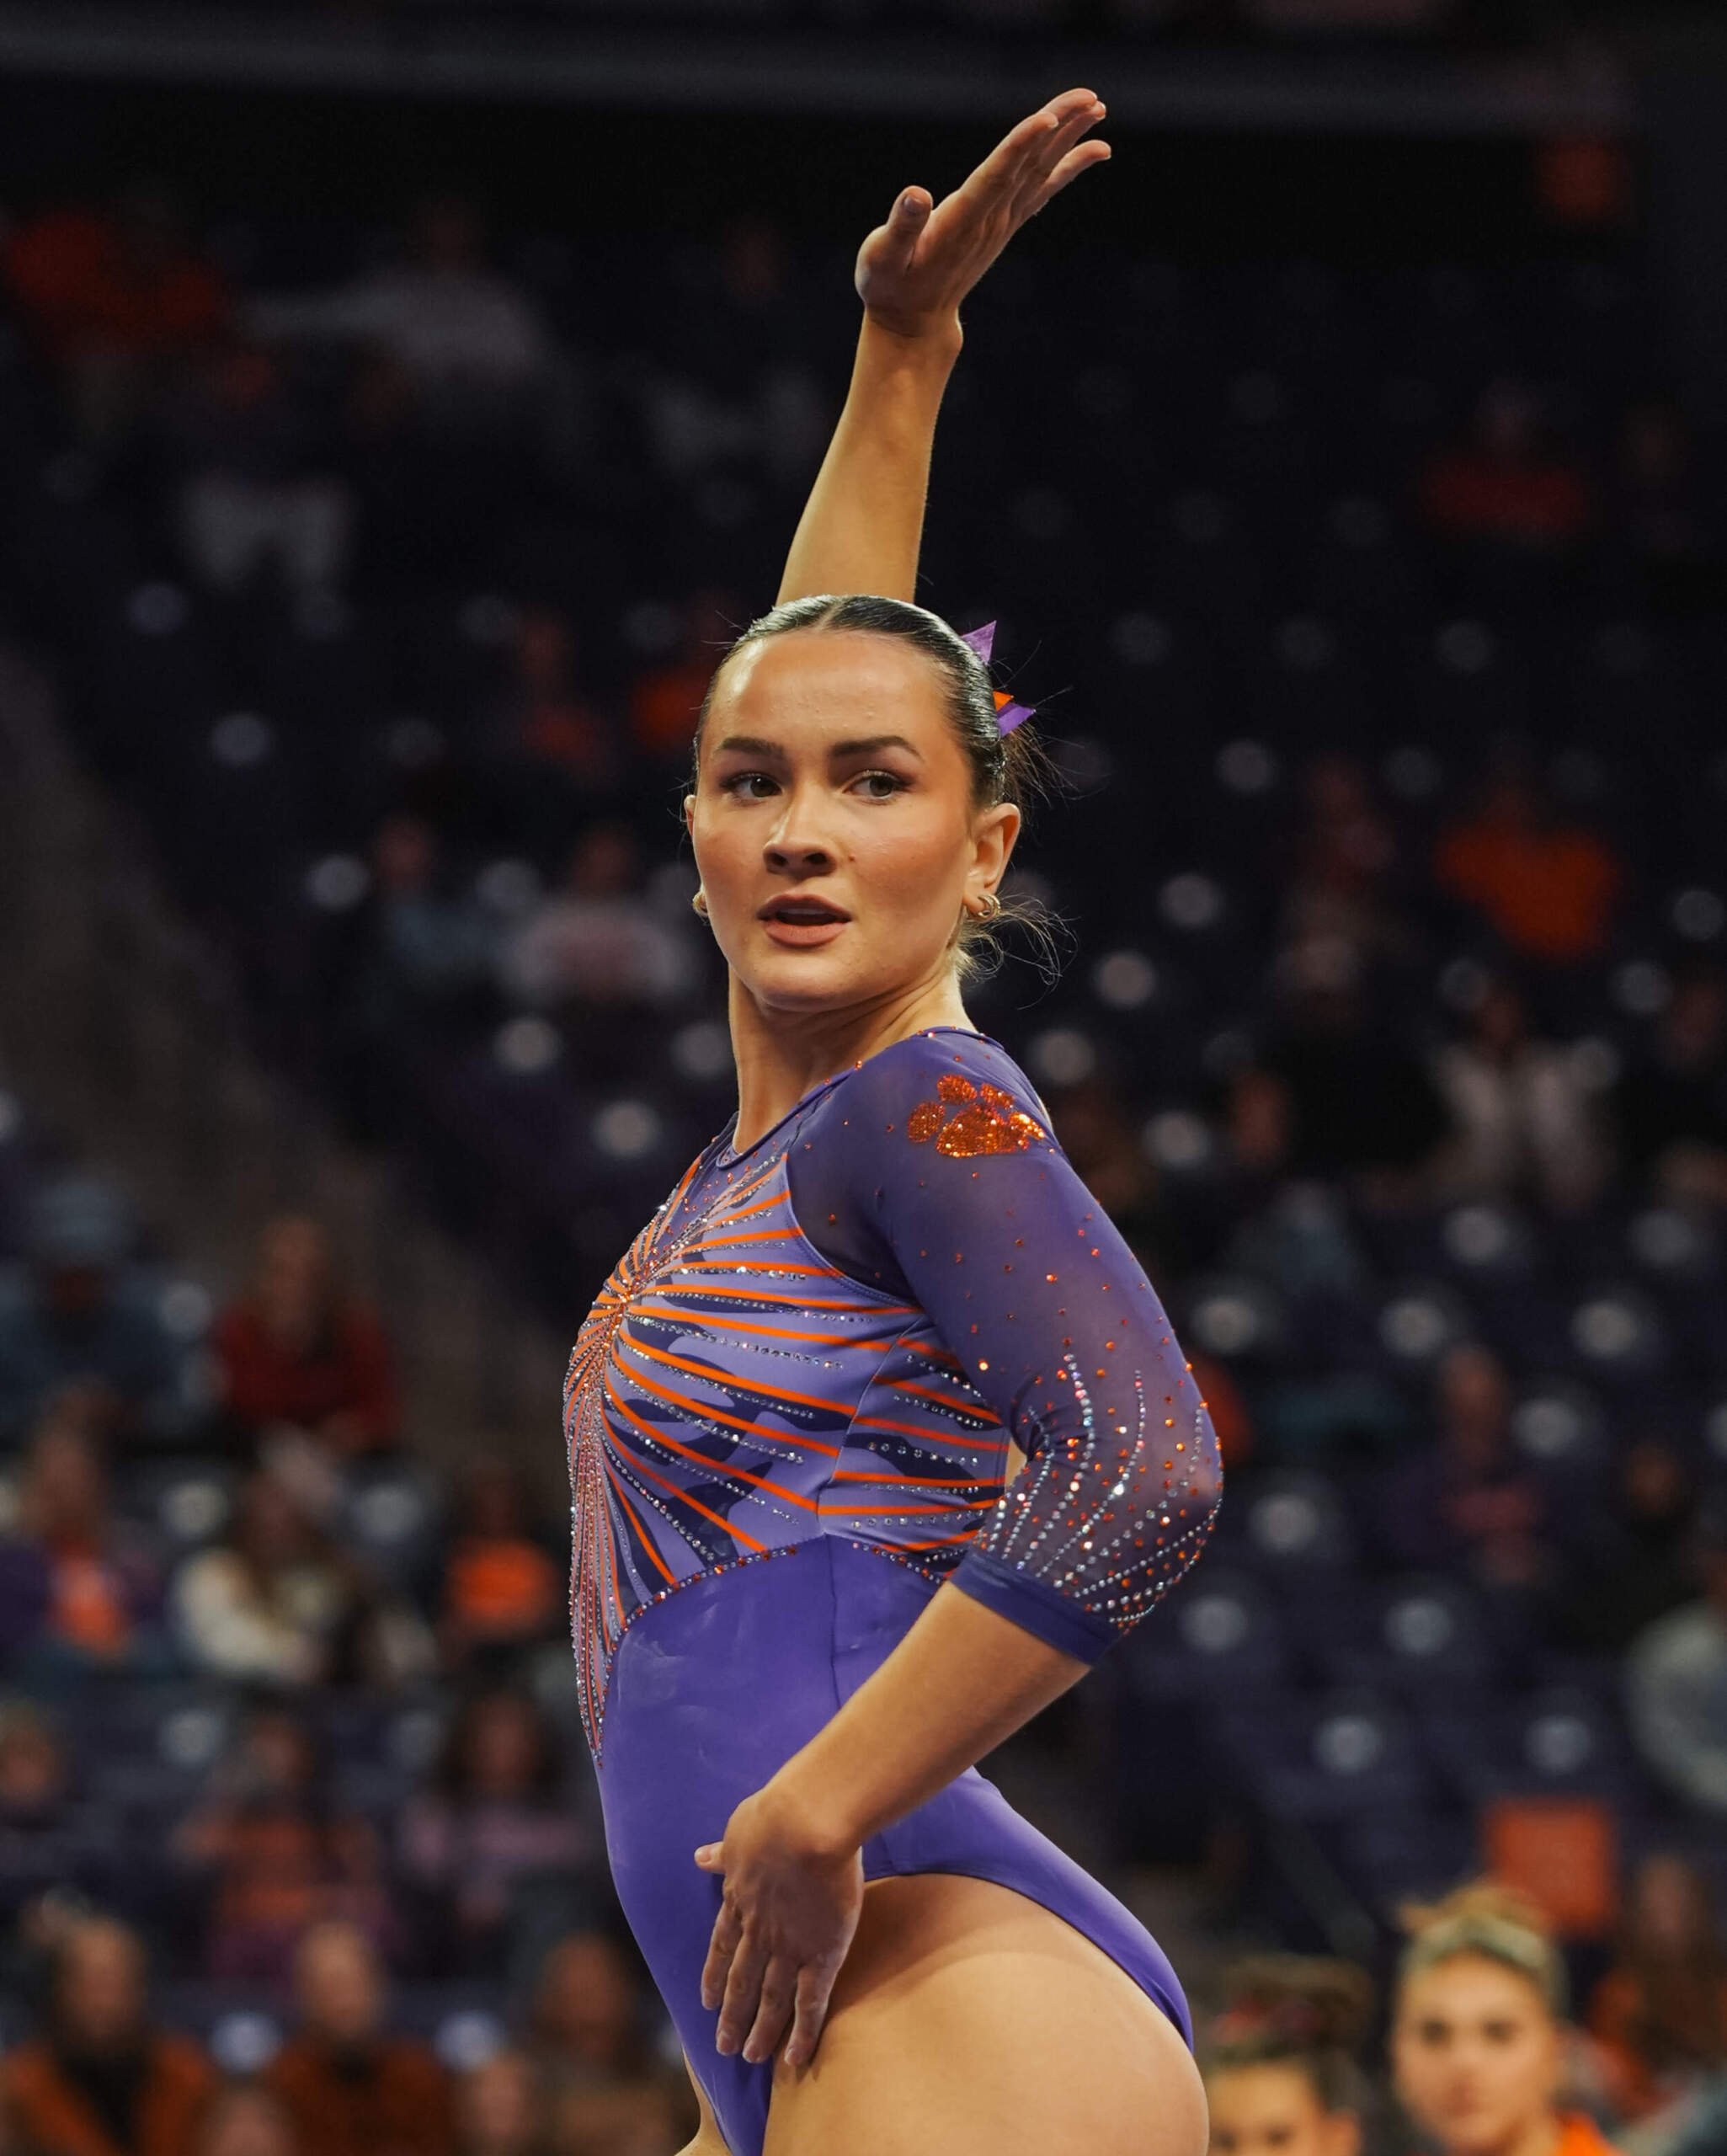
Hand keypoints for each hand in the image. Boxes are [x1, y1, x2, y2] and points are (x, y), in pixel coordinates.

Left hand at [694, 1780, 864, 2068]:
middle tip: (724, 2047)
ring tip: (752, 2057)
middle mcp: (758, 1931)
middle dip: (732, 2016)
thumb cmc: (774, 1816)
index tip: (706, 2002)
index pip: (721, 1947)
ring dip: (760, 2031)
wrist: (806, 1824)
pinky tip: (796, 2058)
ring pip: (772, 1999)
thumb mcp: (738, 1831)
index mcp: (738, 1900)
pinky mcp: (822, 1953)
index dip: (714, 1976)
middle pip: (741, 1982)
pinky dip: (803, 2032)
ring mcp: (788, 1947)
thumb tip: (700, 1856)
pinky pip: (811, 2002)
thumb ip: (723, 1851)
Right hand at [856, 87, 1109, 340]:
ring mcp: (1001, 222)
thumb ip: (901, 227)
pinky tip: (1095, 149)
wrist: (914, 322)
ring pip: (1041, 172)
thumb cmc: (890, 286)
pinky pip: (1043, 190)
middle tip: (1091, 97)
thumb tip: (915, 195)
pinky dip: (1069, 167)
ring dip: (1070, 139)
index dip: (1020, 146)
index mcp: (960, 221)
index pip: (996, 177)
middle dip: (1059, 128)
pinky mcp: (1005, 224)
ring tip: (1098, 107)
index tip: (1048, 118)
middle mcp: (990, 220)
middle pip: (1029, 165)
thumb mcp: (883, 258)